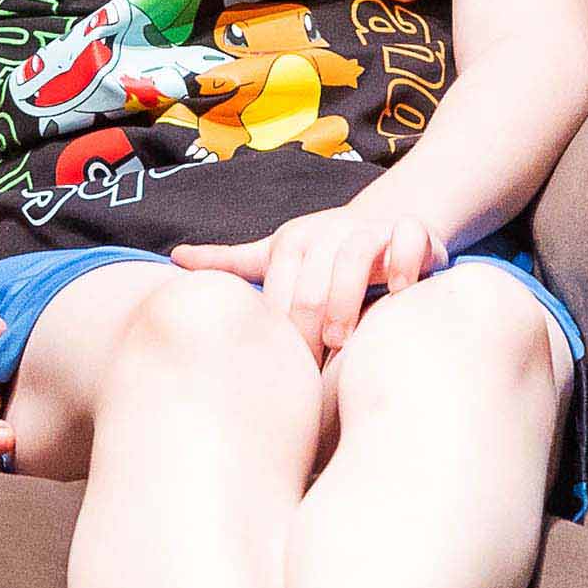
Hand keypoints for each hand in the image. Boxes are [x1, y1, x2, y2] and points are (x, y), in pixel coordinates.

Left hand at [171, 208, 440, 363]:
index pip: (278, 288)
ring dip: (347, 298)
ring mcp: (371, 231)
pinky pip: (410, 240)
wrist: (384, 220)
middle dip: (307, 324)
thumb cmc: (323, 249)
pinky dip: (405, 262)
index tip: (275, 368)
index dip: (277, 329)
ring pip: (355, 258)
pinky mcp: (413, 231)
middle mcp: (328, 234)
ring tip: (342, 339)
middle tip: (307, 364)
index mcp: (292, 243)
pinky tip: (398, 291)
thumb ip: (232, 262)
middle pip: (312, 280)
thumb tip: (175, 257)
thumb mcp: (275, 254)